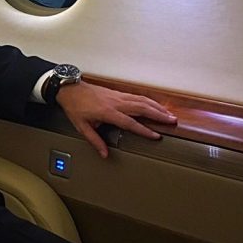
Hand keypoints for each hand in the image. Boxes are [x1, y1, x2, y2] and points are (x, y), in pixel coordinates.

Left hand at [54, 81, 176, 158]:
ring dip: (157, 107)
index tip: (156, 136)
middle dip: (159, 115)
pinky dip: (149, 101)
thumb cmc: (75, 106)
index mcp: (107, 112)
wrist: (70, 88)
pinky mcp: (118, 93)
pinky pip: (137, 96)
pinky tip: (156, 105)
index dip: (144, 130)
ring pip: (142, 100)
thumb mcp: (81, 127)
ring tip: (169, 114)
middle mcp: (116, 102)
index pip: (130, 123)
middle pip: (142, 108)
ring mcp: (118, 96)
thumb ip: (95, 141)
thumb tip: (104, 154)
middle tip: (172, 121)